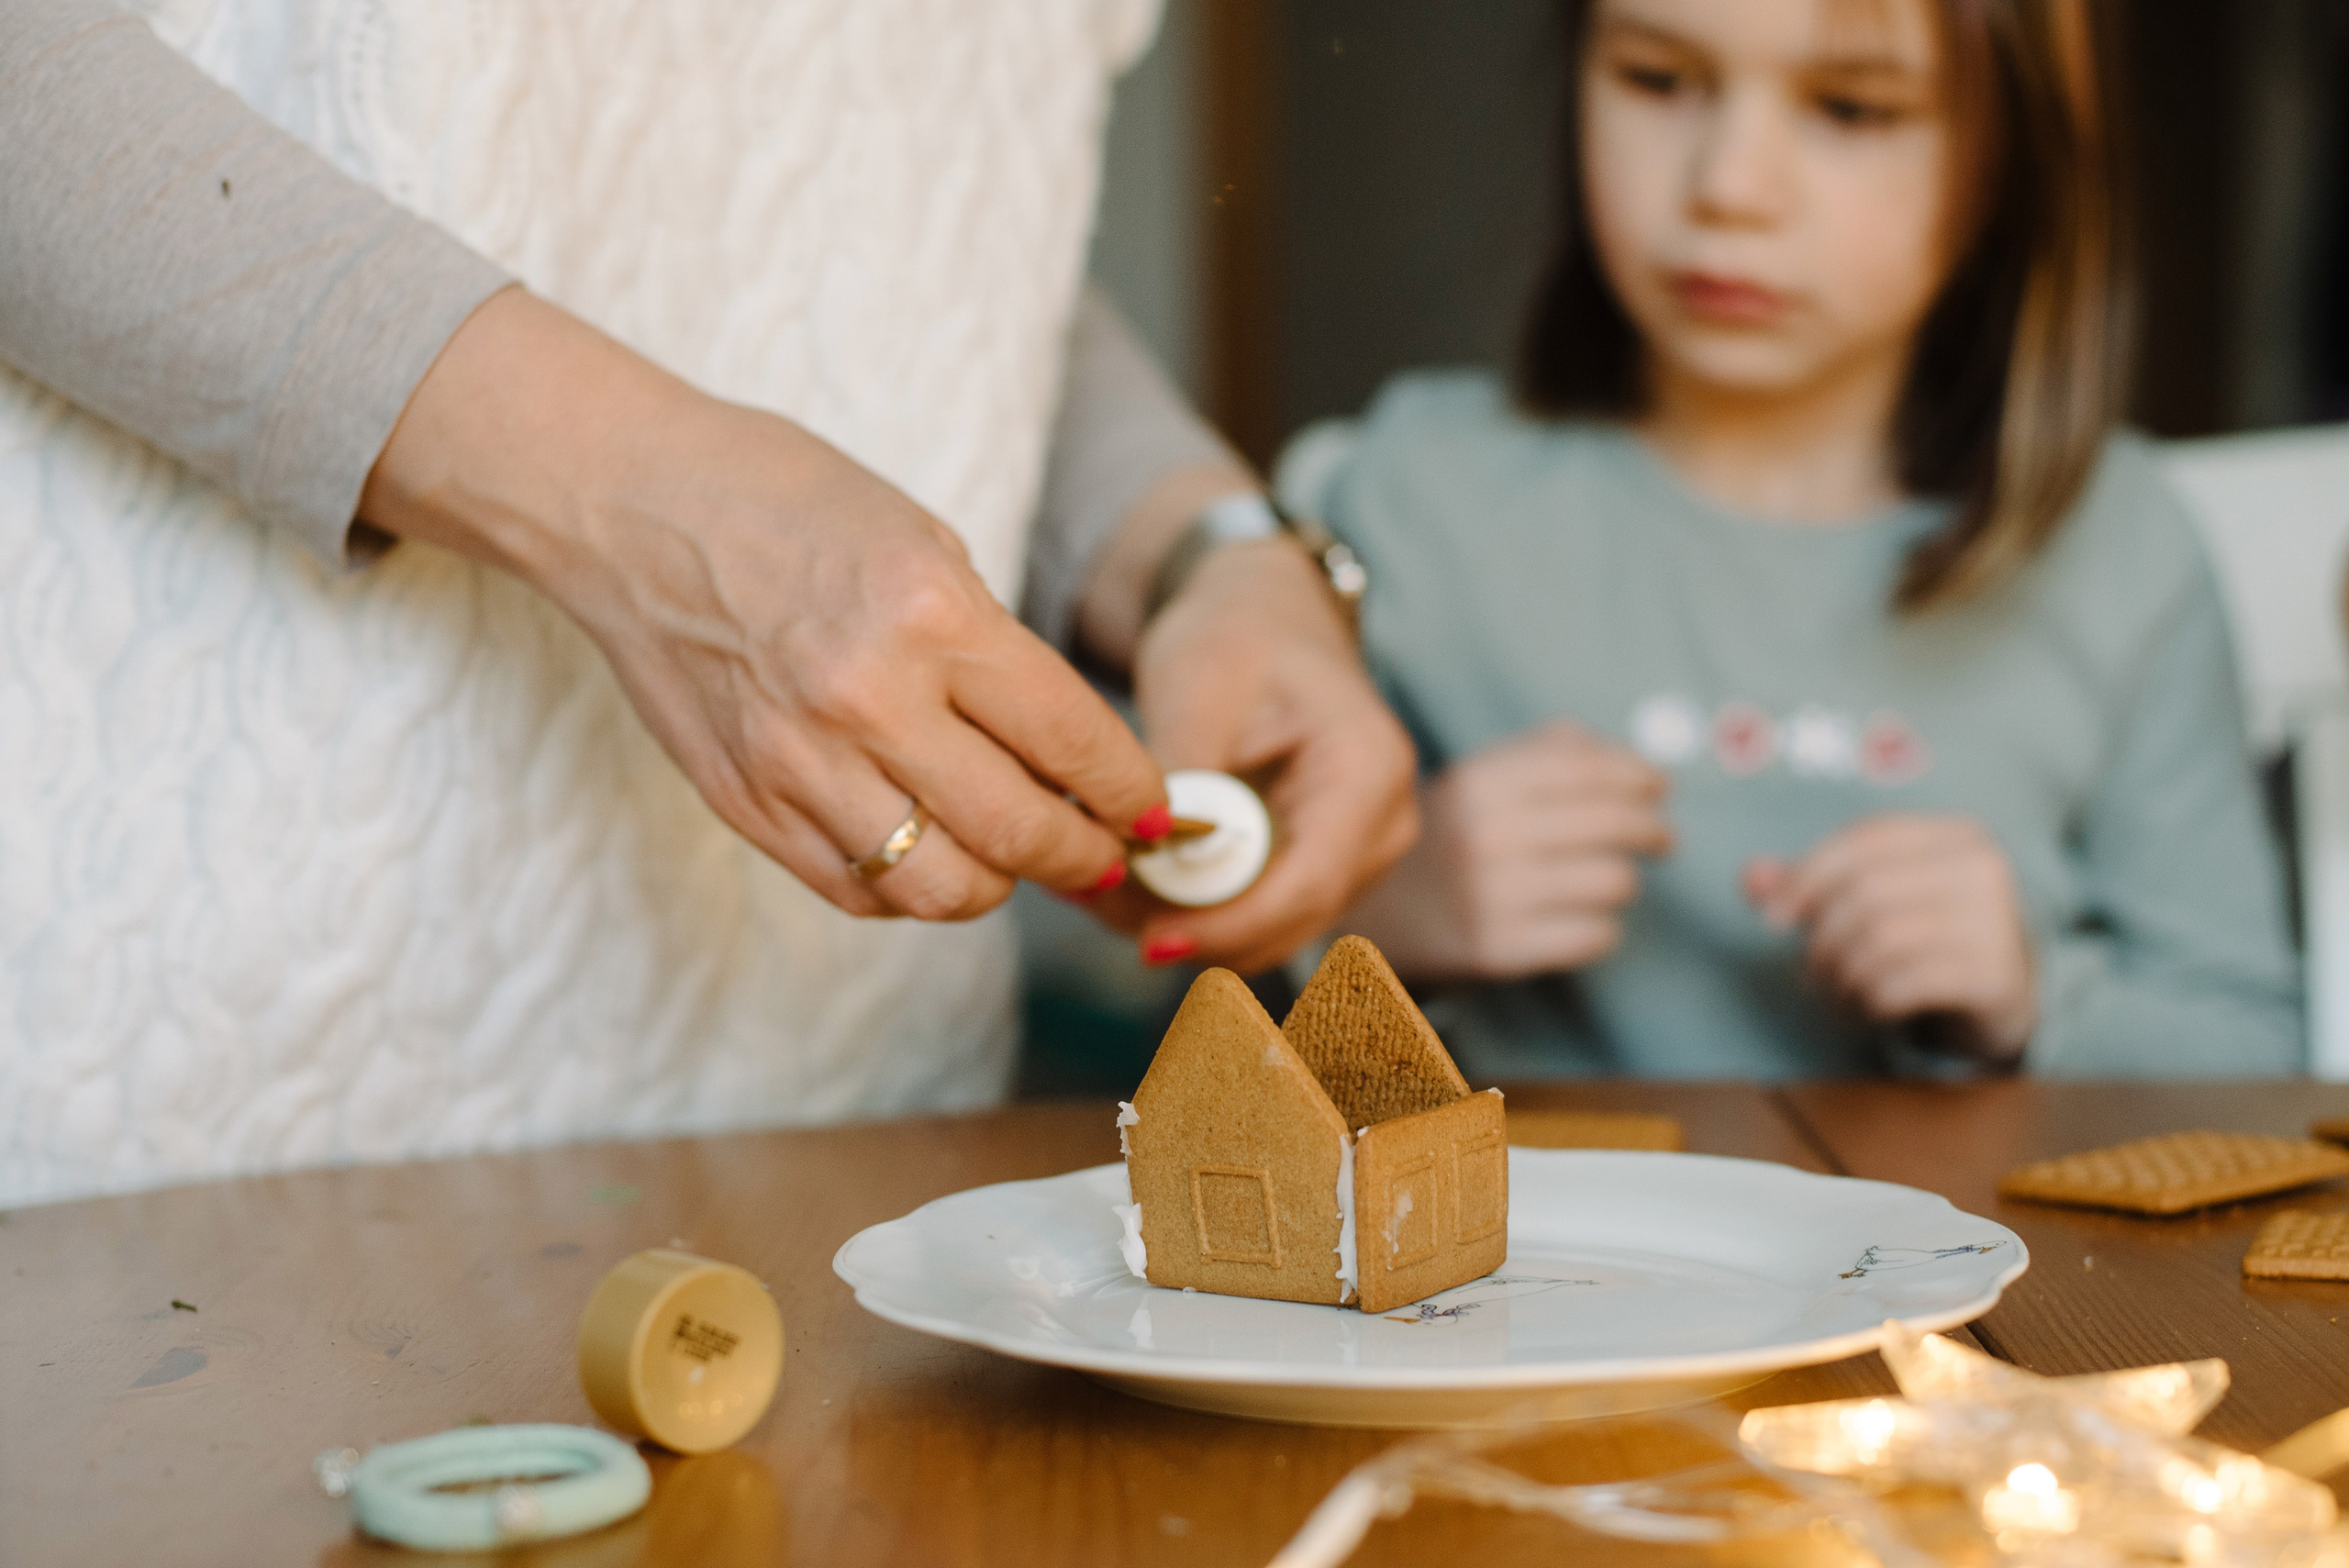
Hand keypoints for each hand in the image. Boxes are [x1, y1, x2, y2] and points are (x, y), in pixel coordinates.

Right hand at [359, 289, 1165, 920]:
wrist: (628, 505)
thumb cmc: (786, 502)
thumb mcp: (924, 543)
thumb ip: (993, 654)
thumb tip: (1067, 760)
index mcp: (929, 615)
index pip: (1071, 741)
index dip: (1130, 794)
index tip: (1154, 812)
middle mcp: (866, 697)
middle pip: (1017, 833)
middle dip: (1084, 857)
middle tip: (1104, 853)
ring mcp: (796, 759)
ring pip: (939, 888)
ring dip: (997, 886)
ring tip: (1010, 857)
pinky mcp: (743, 802)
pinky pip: (856, 890)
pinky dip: (910, 891)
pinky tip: (928, 853)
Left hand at [1090, 539, 1417, 972]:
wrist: (1266, 619)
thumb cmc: (1236, 636)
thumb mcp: (1197, 688)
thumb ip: (1180, 777)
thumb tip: (1140, 860)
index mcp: (1368, 768)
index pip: (1308, 882)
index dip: (1230, 925)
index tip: (1149, 940)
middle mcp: (1383, 823)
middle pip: (1292, 921)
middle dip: (1196, 932)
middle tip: (1098, 909)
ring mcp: (1360, 853)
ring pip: (1273, 932)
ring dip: (1189, 928)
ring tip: (1101, 896)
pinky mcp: (1324, 868)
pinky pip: (1261, 916)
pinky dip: (1199, 913)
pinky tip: (1132, 888)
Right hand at [1342, 721, 1672, 981]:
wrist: (1374, 917)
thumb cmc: (1446, 839)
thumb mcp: (1476, 779)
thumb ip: (1546, 752)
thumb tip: (1630, 759)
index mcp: (1480, 782)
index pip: (1589, 769)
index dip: (1639, 774)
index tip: (1660, 785)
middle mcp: (1485, 836)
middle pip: (1615, 823)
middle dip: (1653, 829)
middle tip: (1661, 837)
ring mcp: (1491, 896)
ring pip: (1614, 881)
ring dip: (1625, 879)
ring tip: (1613, 878)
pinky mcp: (1498, 951)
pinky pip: (1593, 936)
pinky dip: (1603, 926)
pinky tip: (1587, 918)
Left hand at [1744, 814, 2036, 1059]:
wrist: (2008, 997)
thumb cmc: (1930, 939)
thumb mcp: (1874, 902)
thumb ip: (1810, 885)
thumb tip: (1750, 878)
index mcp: (1954, 835)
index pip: (1862, 839)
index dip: (1805, 876)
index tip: (1772, 918)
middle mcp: (1982, 868)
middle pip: (1864, 892)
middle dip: (1821, 939)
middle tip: (1812, 972)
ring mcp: (1995, 922)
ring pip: (1878, 941)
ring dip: (1839, 977)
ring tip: (1837, 993)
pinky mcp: (1994, 977)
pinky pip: (1900, 985)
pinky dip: (1866, 1002)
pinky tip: (1867, 1010)